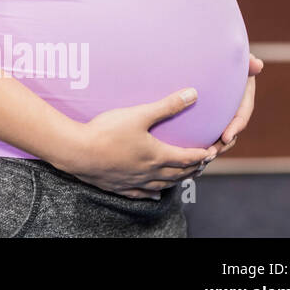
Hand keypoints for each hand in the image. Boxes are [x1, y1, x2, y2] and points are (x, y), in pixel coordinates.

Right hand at [50, 87, 216, 200]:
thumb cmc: (107, 131)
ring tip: (183, 177)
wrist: (78, 151)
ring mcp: (135, 181)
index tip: (210, 152)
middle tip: (201, 164)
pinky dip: (152, 194)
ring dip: (176, 181)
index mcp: (157, 155)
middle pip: (177, 173)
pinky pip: (141, 194)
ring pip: (162, 185)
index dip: (200, 154)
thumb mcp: (139, 114)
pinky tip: (155, 194)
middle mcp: (150, 172)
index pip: (186, 157)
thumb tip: (192, 94)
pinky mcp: (120, 186)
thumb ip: (167, 105)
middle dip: (192, 169)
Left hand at [197, 54, 262, 174]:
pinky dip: (196, 139)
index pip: (241, 114)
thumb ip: (245, 61)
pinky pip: (201, 129)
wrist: (201, 54)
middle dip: (222, 144)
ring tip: (199, 156)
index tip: (226, 137)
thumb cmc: (219, 54)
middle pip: (230, 130)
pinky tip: (183, 148)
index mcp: (241, 97)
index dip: (235, 127)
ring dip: (210, 146)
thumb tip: (258, 64)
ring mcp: (218, 113)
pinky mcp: (203, 115)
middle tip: (210, 153)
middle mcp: (231, 107)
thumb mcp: (232, 58)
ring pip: (215, 133)